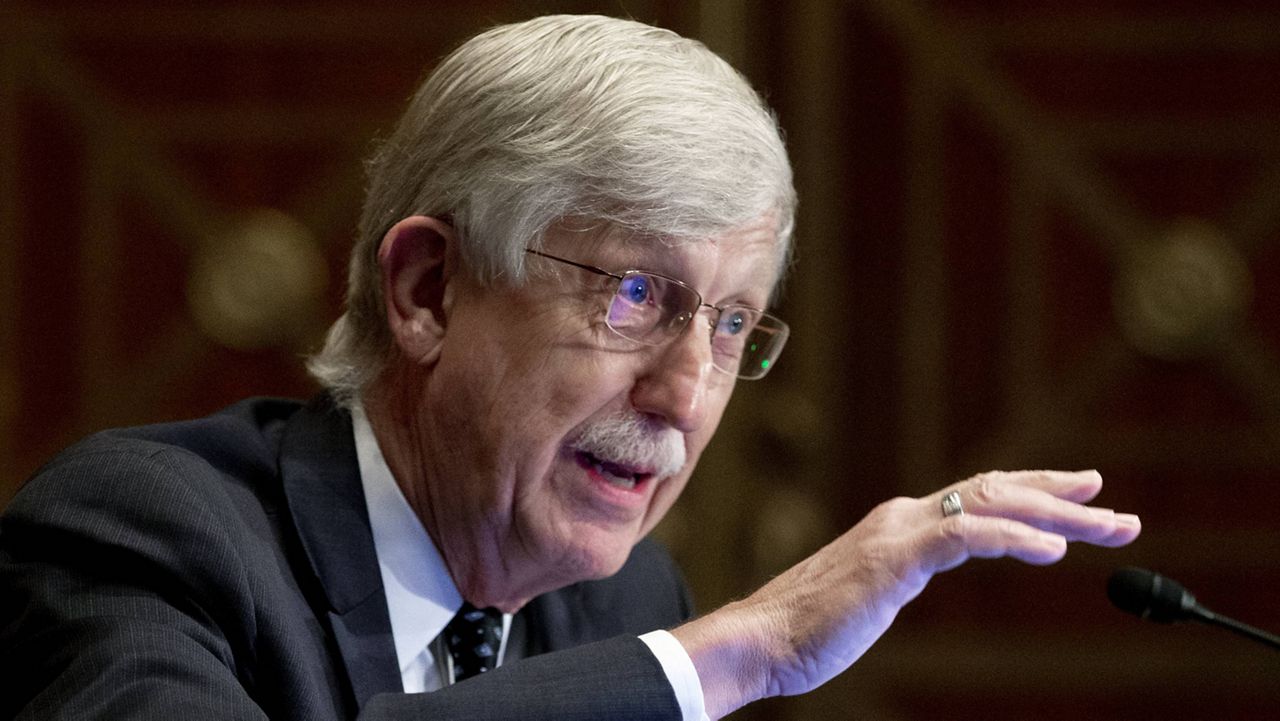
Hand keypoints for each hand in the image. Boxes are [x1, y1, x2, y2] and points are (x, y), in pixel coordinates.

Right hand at [672, 470, 1139, 718]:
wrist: (760, 640)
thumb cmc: (808, 629)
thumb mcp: (870, 593)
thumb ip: (902, 571)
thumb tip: (926, 566)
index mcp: (899, 524)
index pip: (978, 494)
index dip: (1034, 490)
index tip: (1081, 493)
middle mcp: (903, 516)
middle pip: (997, 490)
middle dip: (1061, 496)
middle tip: (1116, 509)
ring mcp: (897, 533)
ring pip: (992, 506)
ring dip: (1057, 515)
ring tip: (1108, 526)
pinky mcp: (893, 559)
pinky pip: (964, 536)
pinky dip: (1013, 537)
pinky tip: (1052, 550)